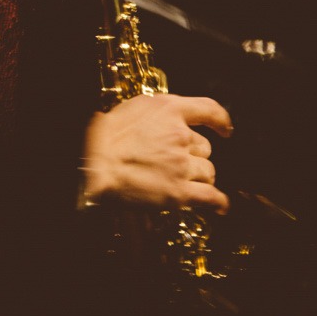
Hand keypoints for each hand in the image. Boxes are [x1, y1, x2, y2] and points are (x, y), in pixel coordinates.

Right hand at [81, 94, 231, 210]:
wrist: (91, 164)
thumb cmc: (103, 138)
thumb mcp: (132, 109)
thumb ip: (155, 114)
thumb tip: (164, 121)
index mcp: (169, 110)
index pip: (207, 109)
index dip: (220, 120)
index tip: (225, 129)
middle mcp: (180, 135)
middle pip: (205, 148)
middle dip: (194, 155)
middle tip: (174, 162)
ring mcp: (180, 164)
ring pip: (208, 172)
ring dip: (198, 177)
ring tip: (180, 181)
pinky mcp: (178, 192)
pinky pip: (210, 197)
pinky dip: (218, 202)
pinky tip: (220, 206)